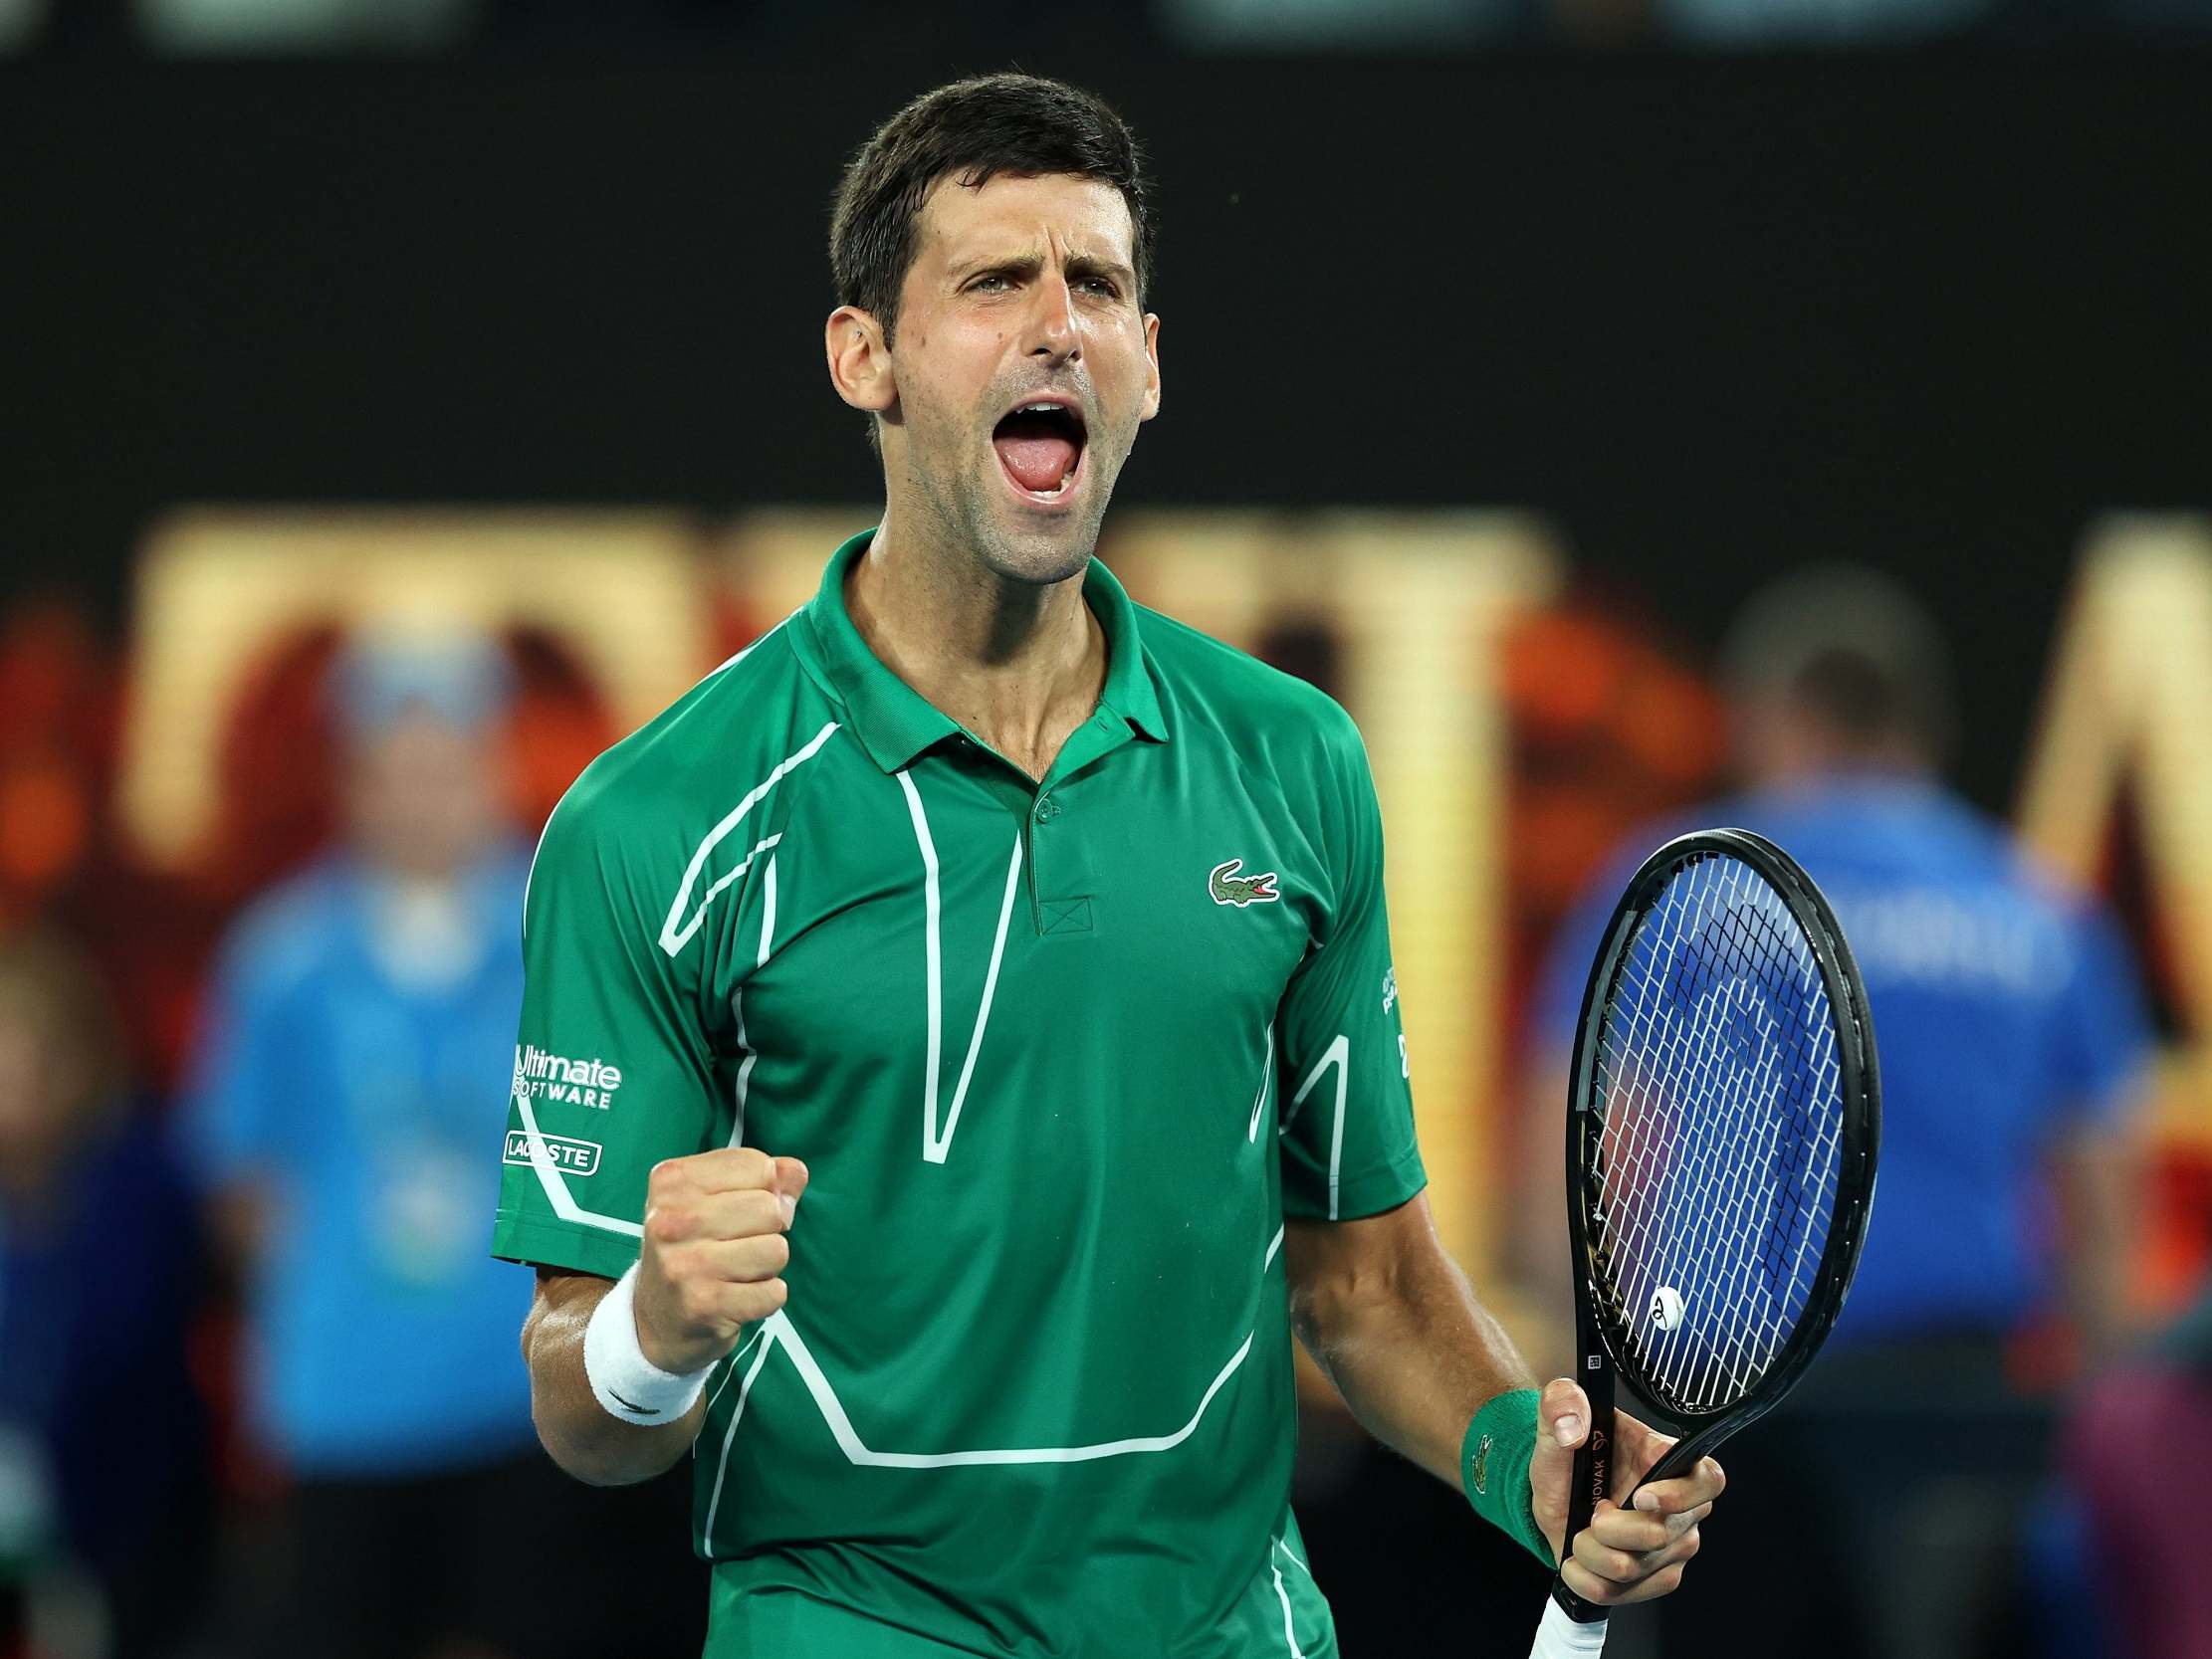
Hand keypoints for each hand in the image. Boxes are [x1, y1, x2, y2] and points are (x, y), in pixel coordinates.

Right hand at [635, 1147, 808, 1373]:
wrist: (655, 1319)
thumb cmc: (693, 1246)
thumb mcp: (714, 1198)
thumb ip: (763, 1178)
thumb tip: (797, 1173)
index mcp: (672, 1181)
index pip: (758, 1166)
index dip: (766, 1189)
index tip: (740, 1211)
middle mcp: (670, 1220)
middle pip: (770, 1208)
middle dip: (769, 1229)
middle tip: (739, 1246)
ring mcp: (684, 1265)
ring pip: (776, 1250)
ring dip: (768, 1265)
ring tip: (736, 1271)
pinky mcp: (703, 1305)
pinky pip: (774, 1292)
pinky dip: (767, 1297)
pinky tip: (737, 1297)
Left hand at [1529, 1378, 1722, 1607]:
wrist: (1557, 1496)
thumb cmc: (1569, 1459)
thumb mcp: (1555, 1422)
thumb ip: (1560, 1405)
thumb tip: (1572, 1420)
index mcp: (1669, 1461)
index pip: (1708, 1480)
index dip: (1680, 1495)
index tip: (1642, 1497)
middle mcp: (1683, 1508)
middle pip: (1660, 1535)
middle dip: (1609, 1528)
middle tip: (1592, 1512)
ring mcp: (1673, 1547)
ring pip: (1633, 1567)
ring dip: (1591, 1552)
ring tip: (1582, 1532)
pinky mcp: (1656, 1578)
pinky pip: (1621, 1594)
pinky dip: (1587, 1579)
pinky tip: (1578, 1561)